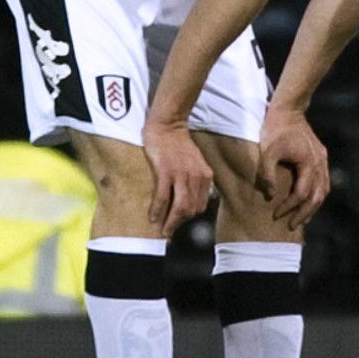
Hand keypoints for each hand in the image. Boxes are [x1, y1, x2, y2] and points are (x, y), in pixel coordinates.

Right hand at [143, 121, 213, 236]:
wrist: (168, 127)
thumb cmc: (179, 145)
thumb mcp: (197, 163)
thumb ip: (197, 179)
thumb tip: (193, 199)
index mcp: (205, 176)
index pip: (201, 204)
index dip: (190, 217)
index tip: (180, 223)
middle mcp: (197, 177)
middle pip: (192, 209)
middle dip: (180, 223)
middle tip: (169, 230)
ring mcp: (182, 175)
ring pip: (180, 207)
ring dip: (171, 222)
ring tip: (163, 230)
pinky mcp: (166, 172)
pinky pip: (163, 197)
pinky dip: (158, 210)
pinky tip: (152, 218)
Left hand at [257, 109, 330, 229]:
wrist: (288, 110)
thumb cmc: (275, 130)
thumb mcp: (267, 152)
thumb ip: (267, 175)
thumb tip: (270, 195)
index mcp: (308, 163)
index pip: (302, 193)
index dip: (289, 206)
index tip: (276, 214)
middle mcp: (320, 163)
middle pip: (317, 196)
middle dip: (304, 213)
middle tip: (291, 226)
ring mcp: (322, 160)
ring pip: (324, 190)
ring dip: (313, 206)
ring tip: (302, 218)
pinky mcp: (321, 156)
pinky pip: (323, 181)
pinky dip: (317, 194)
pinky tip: (308, 201)